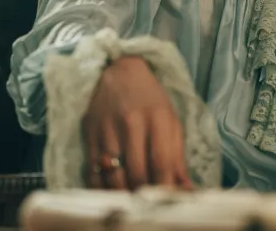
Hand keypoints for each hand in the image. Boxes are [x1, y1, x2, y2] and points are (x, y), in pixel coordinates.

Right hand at [82, 55, 192, 190]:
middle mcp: (131, 122)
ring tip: (132, 201)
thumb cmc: (150, 99)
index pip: (161, 161)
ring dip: (124, 195)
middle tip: (149, 203)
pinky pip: (93, 172)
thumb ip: (177, 156)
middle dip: (145, 194)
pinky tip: (111, 194)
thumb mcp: (170, 120)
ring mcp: (107, 129)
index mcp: (157, 117)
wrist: (119, 71)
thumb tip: (186, 189)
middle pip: (137, 172)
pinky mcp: (89, 135)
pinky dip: (102, 190)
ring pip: (114, 176)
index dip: (165, 187)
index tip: (169, 201)